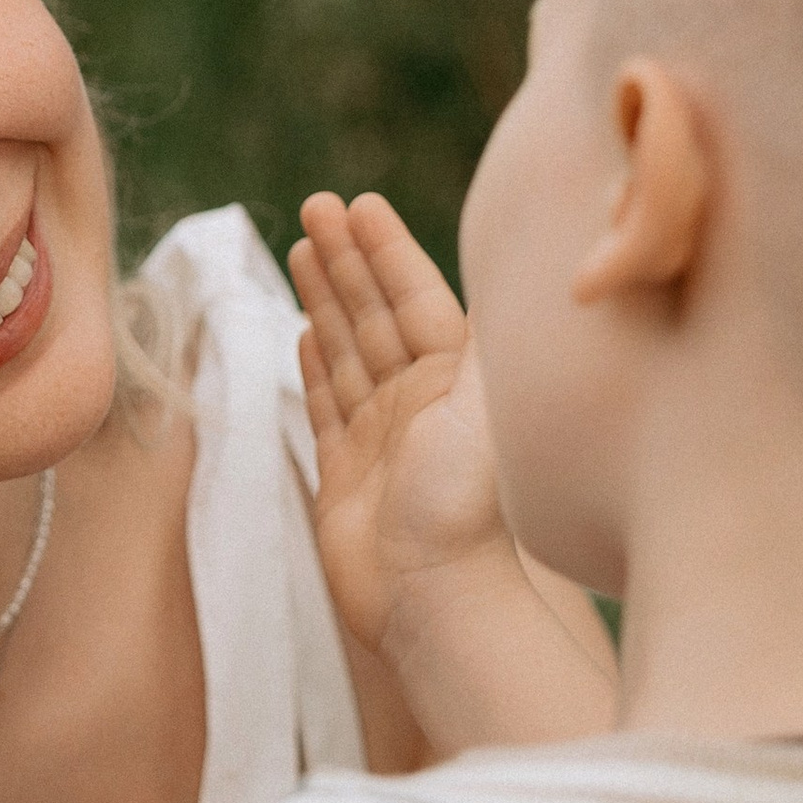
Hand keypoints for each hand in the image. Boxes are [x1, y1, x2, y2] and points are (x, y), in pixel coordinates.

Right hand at [289, 193, 514, 657]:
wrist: (434, 598)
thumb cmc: (465, 506)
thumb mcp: (484, 408)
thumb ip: (479, 344)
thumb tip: (500, 277)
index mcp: (457, 381)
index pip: (417, 297)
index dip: (388, 250)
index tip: (359, 205)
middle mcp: (419, 401)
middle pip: (375, 314)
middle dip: (346, 260)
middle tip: (314, 206)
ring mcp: (380, 436)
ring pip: (347, 349)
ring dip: (325, 299)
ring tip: (302, 248)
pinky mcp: (345, 473)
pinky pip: (325, 403)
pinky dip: (315, 364)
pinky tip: (302, 332)